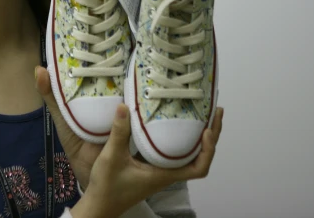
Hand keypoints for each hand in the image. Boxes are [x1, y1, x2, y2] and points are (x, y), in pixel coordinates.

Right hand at [35, 66, 223, 217]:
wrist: (99, 206)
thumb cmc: (107, 187)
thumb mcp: (112, 158)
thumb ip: (119, 132)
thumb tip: (124, 106)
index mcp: (164, 174)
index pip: (199, 168)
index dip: (208, 150)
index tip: (206, 130)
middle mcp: (167, 173)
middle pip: (200, 157)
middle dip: (211, 135)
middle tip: (214, 111)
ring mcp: (161, 171)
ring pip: (189, 154)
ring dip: (199, 137)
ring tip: (201, 114)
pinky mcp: (153, 168)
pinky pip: (175, 153)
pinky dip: (182, 139)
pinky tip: (175, 125)